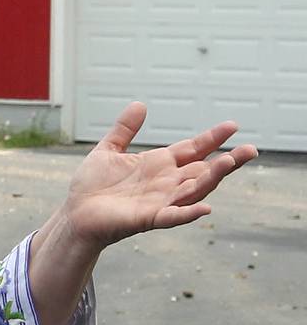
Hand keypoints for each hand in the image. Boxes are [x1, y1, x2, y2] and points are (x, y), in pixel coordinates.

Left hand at [60, 102, 257, 250]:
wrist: (74, 214)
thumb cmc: (91, 187)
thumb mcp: (108, 151)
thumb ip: (124, 130)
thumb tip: (140, 104)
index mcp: (159, 165)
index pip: (192, 149)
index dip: (212, 138)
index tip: (233, 126)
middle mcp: (165, 183)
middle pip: (202, 171)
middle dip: (226, 161)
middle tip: (250, 149)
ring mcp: (159, 202)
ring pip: (193, 190)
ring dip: (213, 179)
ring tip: (231, 163)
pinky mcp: (146, 219)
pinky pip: (171, 217)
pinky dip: (187, 214)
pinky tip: (205, 209)